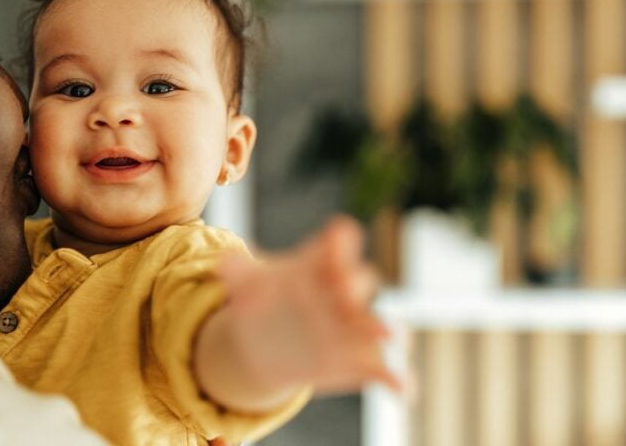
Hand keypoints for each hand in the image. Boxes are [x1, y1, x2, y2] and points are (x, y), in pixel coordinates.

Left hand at [196, 216, 400, 411]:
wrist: (266, 343)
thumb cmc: (262, 301)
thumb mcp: (247, 285)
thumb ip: (239, 274)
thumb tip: (222, 264)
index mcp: (319, 266)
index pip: (336, 245)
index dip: (339, 241)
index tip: (340, 235)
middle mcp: (343, 293)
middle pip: (359, 280)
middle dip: (357, 284)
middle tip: (349, 292)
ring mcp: (356, 326)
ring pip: (378, 322)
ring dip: (385, 327)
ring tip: (388, 335)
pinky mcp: (362, 360)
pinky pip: (384, 368)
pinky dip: (397, 379)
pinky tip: (403, 390)